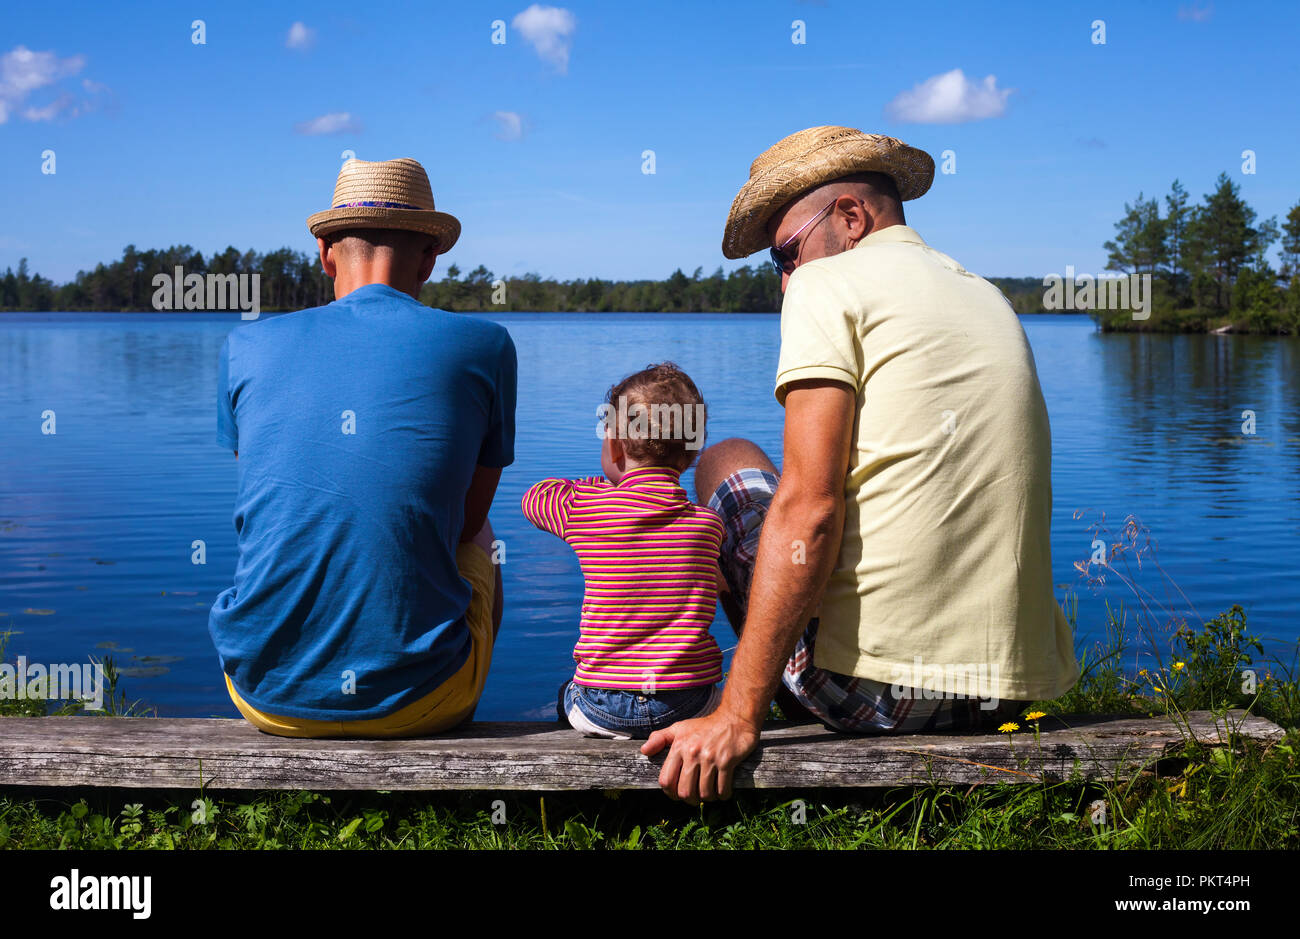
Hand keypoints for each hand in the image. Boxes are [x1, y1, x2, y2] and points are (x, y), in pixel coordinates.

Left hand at [640, 708, 760, 802]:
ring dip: (708, 798)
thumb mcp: (680, 728)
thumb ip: (660, 738)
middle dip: (689, 800)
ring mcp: (710, 758)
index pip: (666, 780)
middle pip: (685, 791)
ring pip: (704, 793)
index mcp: (679, 746)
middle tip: (695, 798)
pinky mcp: (727, 761)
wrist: (734, 719)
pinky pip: (722, 789)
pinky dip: (723, 795)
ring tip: (709, 794)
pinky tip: (723, 792)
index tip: (677, 794)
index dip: (670, 793)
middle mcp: (692, 753)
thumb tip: (644, 751)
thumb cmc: (705, 726)